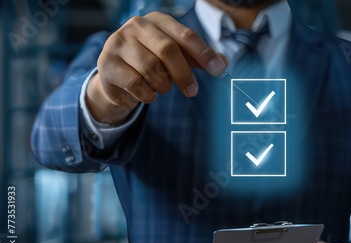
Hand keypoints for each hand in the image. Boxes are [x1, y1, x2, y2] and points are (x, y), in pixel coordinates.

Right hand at [86, 12, 227, 123]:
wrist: (116, 77)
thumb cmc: (151, 63)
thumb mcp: (175, 58)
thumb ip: (198, 59)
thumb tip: (224, 63)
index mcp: (158, 21)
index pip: (185, 35)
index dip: (204, 53)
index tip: (219, 69)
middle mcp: (136, 26)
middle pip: (168, 50)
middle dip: (184, 74)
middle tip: (192, 91)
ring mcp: (119, 42)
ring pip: (151, 68)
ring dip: (163, 85)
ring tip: (163, 88)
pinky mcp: (107, 63)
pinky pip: (135, 83)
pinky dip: (147, 94)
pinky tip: (148, 94)